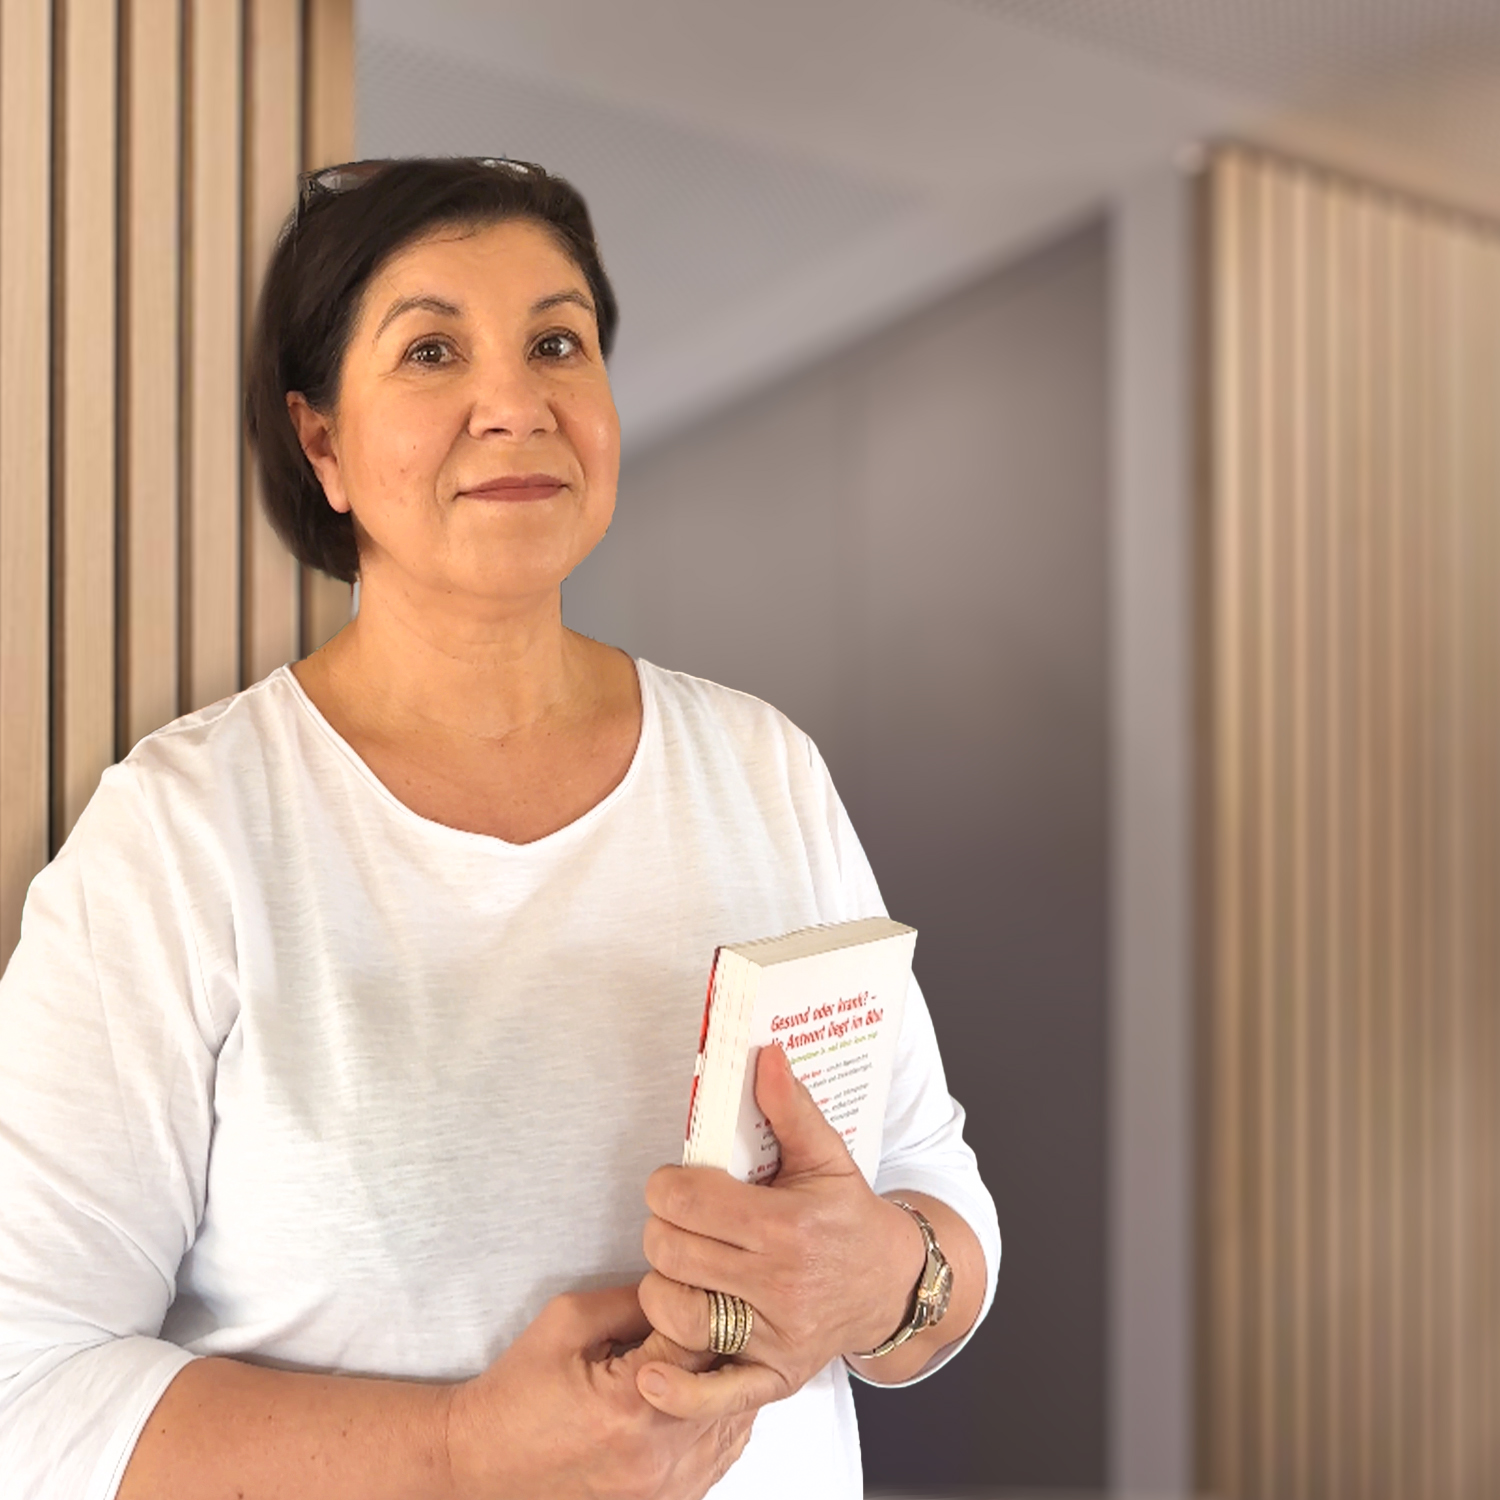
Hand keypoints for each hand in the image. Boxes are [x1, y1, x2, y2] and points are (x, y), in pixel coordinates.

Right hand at [445, 1284, 754, 1498]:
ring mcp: (663, 1486)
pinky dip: (719, 1424)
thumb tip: (682, 1287)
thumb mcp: (568, 1321)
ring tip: (703, 1355)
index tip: (694, 1289)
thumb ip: (632, 1299)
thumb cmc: (518, 1392)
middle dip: (721, 1343)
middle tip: (708, 1317)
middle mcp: (654, 1452)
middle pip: (727, 1381)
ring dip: (725, 1384)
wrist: (482, 1459)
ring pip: (733, 1422)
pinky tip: (700, 1397)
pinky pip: (720, 1459)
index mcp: (631, 1401)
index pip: (702, 1336)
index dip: (702, 1305)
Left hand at [633, 1045, 927, 1419]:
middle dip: (663, 1230)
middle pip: (672, 1253)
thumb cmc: (848, 1217)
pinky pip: (715, 1394)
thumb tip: (764, 1054)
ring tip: (682, 1268)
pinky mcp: (774, 1375)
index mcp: (788, 1226)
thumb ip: (789, 1106)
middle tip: (679, 1223)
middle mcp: (781, 1284)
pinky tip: (652, 1374)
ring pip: (676, 1314)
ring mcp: (776, 1335)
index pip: (689, 1202)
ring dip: (664, 1287)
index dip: (665, 1188)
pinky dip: (678, 1389)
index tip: (673, 1185)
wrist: (892, 1285)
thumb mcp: (827, 1156)